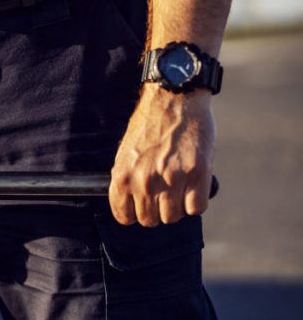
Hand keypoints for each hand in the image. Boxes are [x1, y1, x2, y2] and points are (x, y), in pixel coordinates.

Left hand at [109, 87, 215, 226]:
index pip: (124, 216)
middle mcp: (145, 180)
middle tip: (164, 193)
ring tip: (179, 187)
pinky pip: (197, 209)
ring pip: (173, 217)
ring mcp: (172, 178)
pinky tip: (194, 186)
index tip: (142, 206)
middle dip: (157, 210)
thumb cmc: (149, 125)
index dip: (135, 213)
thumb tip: (133, 206)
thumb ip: (129, 179)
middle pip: (150, 221)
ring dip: (178, 206)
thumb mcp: (127, 153)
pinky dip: (197, 202)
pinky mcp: (197, 173)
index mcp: (123, 176)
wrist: (173, 98)